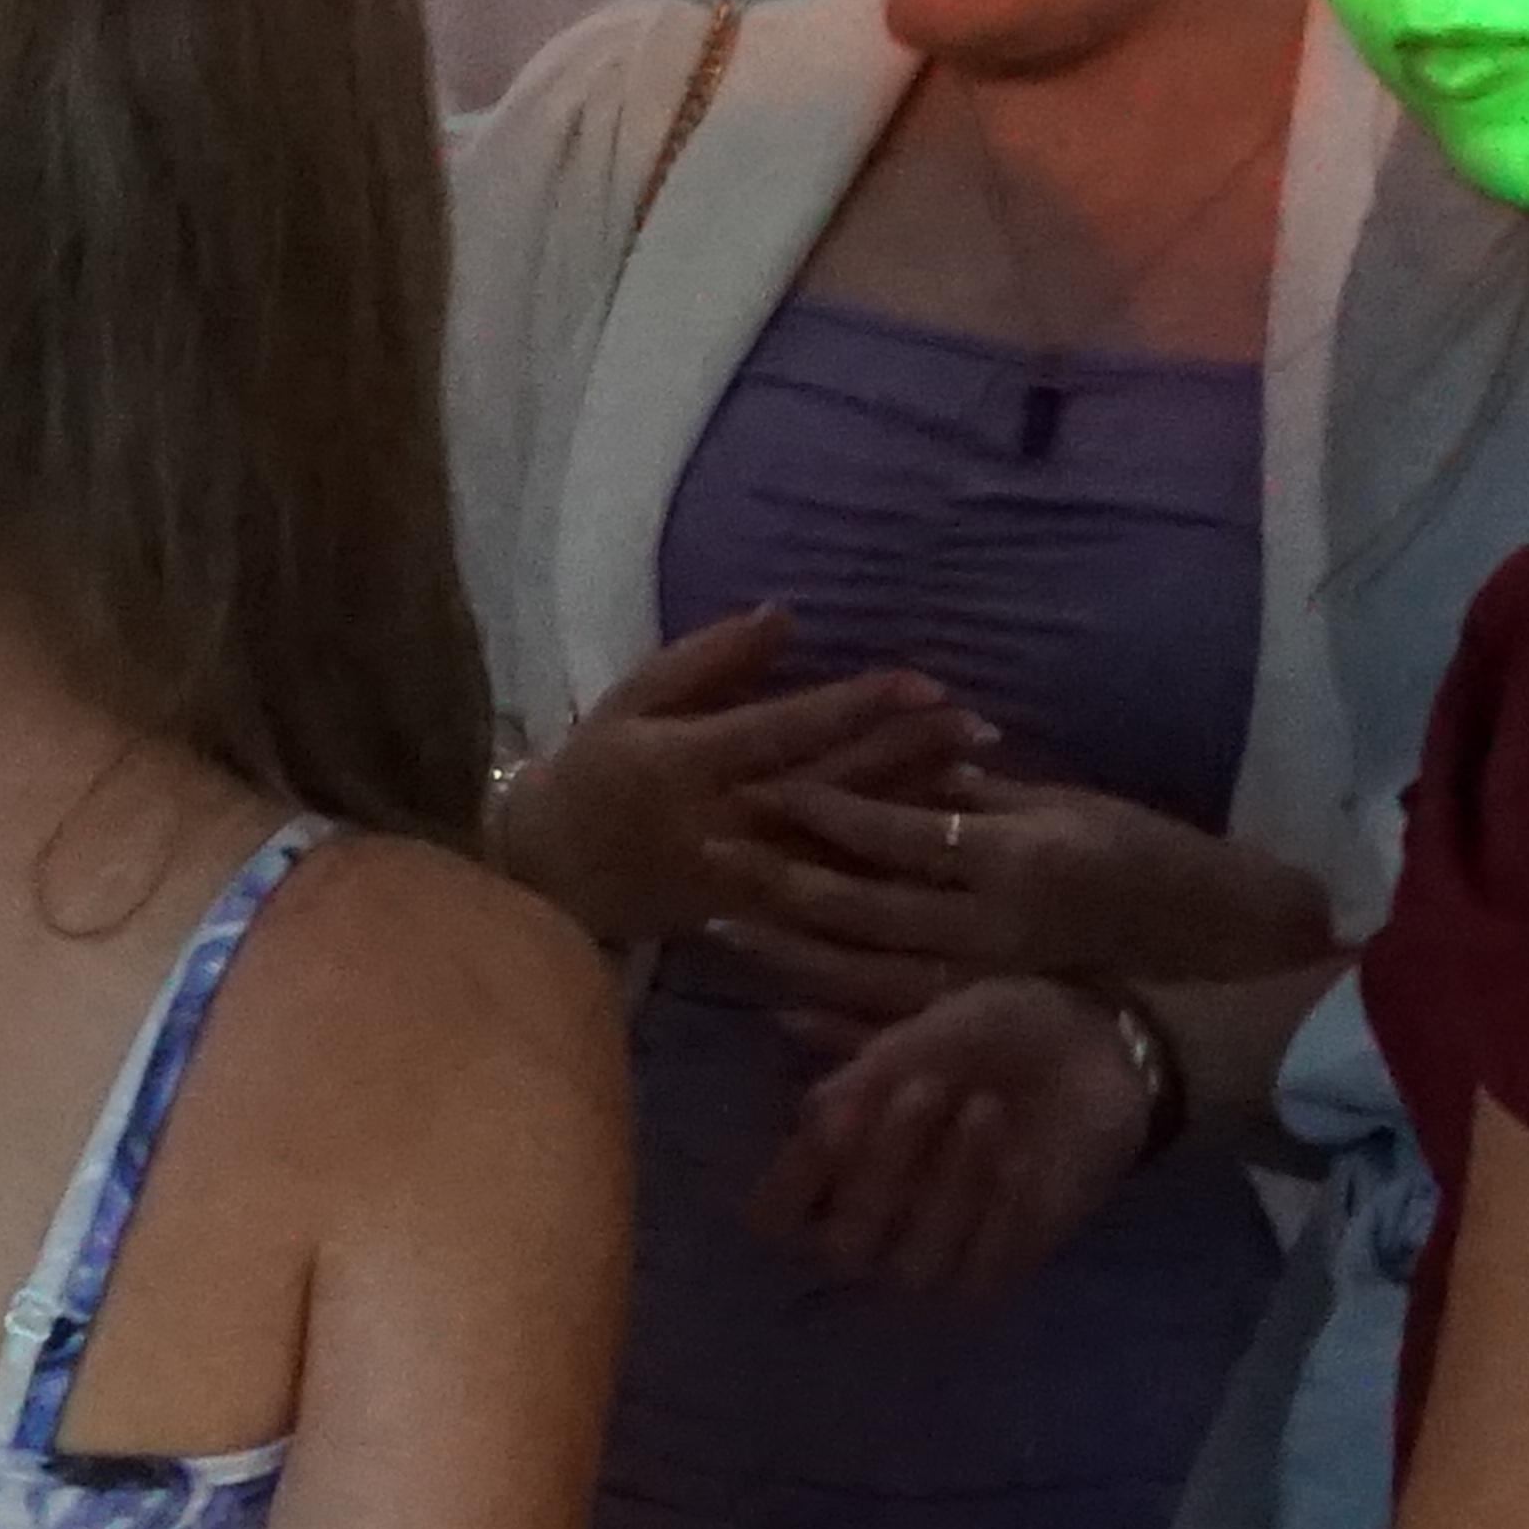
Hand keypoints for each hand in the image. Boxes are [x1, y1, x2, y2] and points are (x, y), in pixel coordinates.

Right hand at [495, 612, 984, 952]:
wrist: (550, 872)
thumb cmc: (596, 767)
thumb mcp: (634, 697)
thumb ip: (709, 658)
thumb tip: (786, 614)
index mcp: (690, 758)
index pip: (788, 728)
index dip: (859, 706)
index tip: (925, 683)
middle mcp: (721, 819)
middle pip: (831, 785)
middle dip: (908, 755)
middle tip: (978, 725)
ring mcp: (738, 875)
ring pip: (838, 842)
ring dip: (909, 810)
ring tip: (977, 776)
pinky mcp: (750, 915)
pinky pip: (826, 893)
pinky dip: (881, 865)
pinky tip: (931, 844)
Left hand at [711, 764, 1331, 1007]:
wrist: (1210, 950)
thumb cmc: (1139, 856)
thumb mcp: (1064, 806)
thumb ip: (981, 789)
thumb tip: (904, 756)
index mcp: (1015, 856)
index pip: (901, 828)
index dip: (827, 807)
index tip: (761, 779)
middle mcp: (993, 926)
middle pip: (864, 903)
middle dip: (780, 878)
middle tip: (703, 852)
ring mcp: (985, 983)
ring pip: (866, 970)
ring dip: (786, 950)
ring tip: (714, 926)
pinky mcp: (985, 1024)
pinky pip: (898, 1024)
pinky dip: (836, 1017)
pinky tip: (776, 1009)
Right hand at [747, 975, 1155, 1298]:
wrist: (1091, 1045)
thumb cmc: (990, 1035)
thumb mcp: (923, 1033)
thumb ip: (863, 1074)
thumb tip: (810, 1104)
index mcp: (836, 1164)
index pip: (774, 1215)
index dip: (792, 1179)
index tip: (833, 1115)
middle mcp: (876, 1218)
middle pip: (841, 1247)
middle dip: (878, 1169)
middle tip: (922, 1088)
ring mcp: (938, 1248)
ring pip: (912, 1266)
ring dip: (947, 1185)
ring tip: (986, 1108)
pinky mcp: (1003, 1263)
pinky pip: (979, 1276)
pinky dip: (998, 1215)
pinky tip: (1021, 1156)